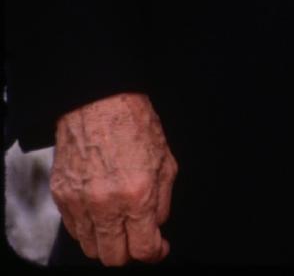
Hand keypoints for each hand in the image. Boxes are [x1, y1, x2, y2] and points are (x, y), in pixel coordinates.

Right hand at [50, 92, 177, 265]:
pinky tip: (102, 216)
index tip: (159, 248)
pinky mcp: (61, 196)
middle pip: (114, 257)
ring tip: (120, 227)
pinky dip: (89, 230)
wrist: (98, 103)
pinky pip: (74, 230)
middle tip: (139, 239)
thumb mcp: (166, 161)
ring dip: (107, 244)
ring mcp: (79, 202)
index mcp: (137, 195)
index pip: (143, 248)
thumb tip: (156, 226)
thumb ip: (163, 200)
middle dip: (130, 252)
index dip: (155, 253)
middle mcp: (106, 204)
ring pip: (90, 248)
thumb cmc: (135, 125)